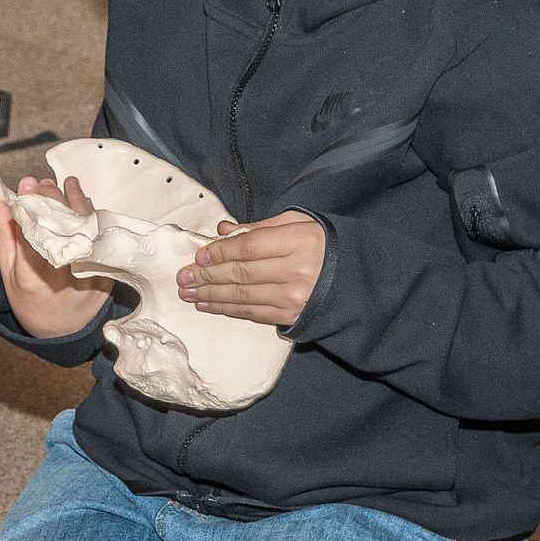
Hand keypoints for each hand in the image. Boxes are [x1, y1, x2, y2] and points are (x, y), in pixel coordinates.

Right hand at [0, 175, 113, 338]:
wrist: (64, 329)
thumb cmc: (31, 298)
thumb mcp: (8, 271)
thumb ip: (2, 232)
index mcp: (33, 280)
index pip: (31, 235)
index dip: (30, 206)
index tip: (25, 185)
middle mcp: (63, 276)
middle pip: (59, 227)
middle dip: (50, 199)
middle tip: (39, 184)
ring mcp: (88, 273)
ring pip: (82, 227)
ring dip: (72, 200)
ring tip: (60, 185)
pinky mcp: (106, 270)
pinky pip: (98, 235)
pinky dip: (88, 214)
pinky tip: (78, 198)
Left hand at [177, 210, 325, 325]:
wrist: (357, 278)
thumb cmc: (322, 245)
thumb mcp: (298, 224)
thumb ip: (258, 227)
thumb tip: (222, 231)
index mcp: (301, 241)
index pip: (250, 248)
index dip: (220, 252)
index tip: (199, 256)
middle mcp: (298, 271)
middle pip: (241, 273)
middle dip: (207, 276)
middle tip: (183, 278)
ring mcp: (295, 297)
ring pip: (242, 296)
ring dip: (210, 295)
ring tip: (187, 293)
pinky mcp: (291, 316)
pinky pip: (251, 313)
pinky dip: (226, 309)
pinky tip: (207, 305)